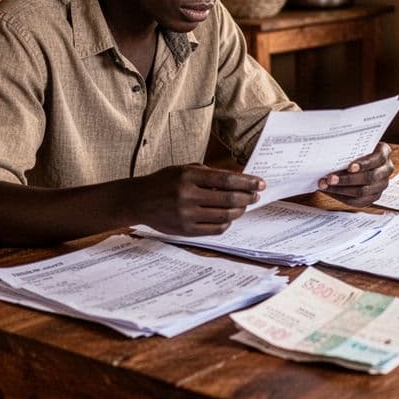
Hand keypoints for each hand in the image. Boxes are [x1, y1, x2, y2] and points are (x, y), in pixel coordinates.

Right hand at [136, 164, 263, 236]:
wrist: (138, 200)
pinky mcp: (185, 230)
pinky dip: (226, 224)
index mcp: (189, 176)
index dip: (247, 182)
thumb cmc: (164, 182)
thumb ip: (208, 173)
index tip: (260, 183)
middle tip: (256, 195)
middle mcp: (187, 195)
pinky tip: (229, 218)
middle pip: (228, 199)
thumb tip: (237, 180)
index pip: (226, 179)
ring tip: (244, 206)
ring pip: (224, 216)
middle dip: (247, 197)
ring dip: (239, 211)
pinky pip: (214, 230)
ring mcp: (186, 214)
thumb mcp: (183, 169)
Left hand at [317, 142, 392, 206]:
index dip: (364, 164)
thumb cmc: (357, 150)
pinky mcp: (373, 196)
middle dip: (347, 179)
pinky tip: (330, 191)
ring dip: (341, 189)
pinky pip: (358, 201)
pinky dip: (342, 196)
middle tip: (330, 178)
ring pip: (362, 192)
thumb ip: (350, 148)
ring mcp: (381, 185)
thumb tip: (331, 153)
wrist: (362, 159)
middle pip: (370, 178)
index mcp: (384, 153)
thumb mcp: (357, 144)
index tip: (349, 167)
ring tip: (326, 185)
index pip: (378, 159)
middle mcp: (386, 170)